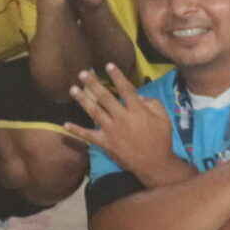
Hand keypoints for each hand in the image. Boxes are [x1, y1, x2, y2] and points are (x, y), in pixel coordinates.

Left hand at [61, 63, 178, 183]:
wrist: (155, 163)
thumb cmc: (161, 139)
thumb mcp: (164, 119)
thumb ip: (153, 103)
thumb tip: (139, 95)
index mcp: (137, 111)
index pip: (126, 89)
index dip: (117, 76)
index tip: (108, 65)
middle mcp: (122, 118)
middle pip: (105, 97)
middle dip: (93, 84)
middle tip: (82, 73)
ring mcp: (111, 130)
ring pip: (94, 112)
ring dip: (82, 100)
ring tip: (73, 89)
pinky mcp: (105, 143)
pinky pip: (88, 135)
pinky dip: (77, 130)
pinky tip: (65, 124)